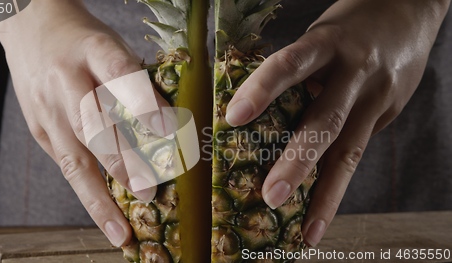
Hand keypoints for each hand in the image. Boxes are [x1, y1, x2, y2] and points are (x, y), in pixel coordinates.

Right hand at [0, 0, 168, 246]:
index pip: (120, 74)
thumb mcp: (113, 45)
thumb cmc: (83, 41)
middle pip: (93, 126)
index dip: (144, 102)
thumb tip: (170, 125)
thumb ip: (136, 80)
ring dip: (99, 199)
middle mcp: (67, 81)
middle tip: (148, 193)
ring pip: (73, 159)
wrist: (30, 27)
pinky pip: (65, 165)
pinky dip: (87, 192)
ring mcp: (49, 109)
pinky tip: (106, 214)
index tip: (169, 129)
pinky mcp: (39, 129)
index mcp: (93, 49)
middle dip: (122, 164)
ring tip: (122, 230)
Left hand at [225, 0, 449, 245]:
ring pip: (350, 151)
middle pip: (326, 121)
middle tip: (271, 196)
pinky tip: (322, 209)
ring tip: (308, 231)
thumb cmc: (349, 26)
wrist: (410, 11)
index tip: (234, 117)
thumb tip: (260, 114)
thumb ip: (297, 71)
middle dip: (298, 162)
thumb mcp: (320, 35)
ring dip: (326, 195)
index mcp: (327, 44)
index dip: (262, 89)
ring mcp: (376, 97)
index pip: (291, 66)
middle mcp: (355, 73)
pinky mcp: (388, 114)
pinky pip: (358, 151)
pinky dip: (338, 181)